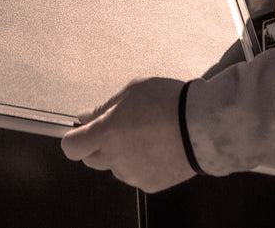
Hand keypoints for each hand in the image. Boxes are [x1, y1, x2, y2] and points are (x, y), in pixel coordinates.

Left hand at [61, 78, 195, 192]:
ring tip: (143, 134)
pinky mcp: (150, 184)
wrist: (203, 126)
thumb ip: (104, 107)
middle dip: (97, 144)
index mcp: (107, 133)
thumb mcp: (132, 90)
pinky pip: (134, 174)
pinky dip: (139, 163)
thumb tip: (86, 117)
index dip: (73, 138)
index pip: (71, 147)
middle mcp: (116, 157)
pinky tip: (155, 146)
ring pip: (113, 166)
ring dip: (119, 154)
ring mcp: (133, 174)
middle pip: (90, 158)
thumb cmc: (169, 102)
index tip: (81, 130)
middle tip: (118, 126)